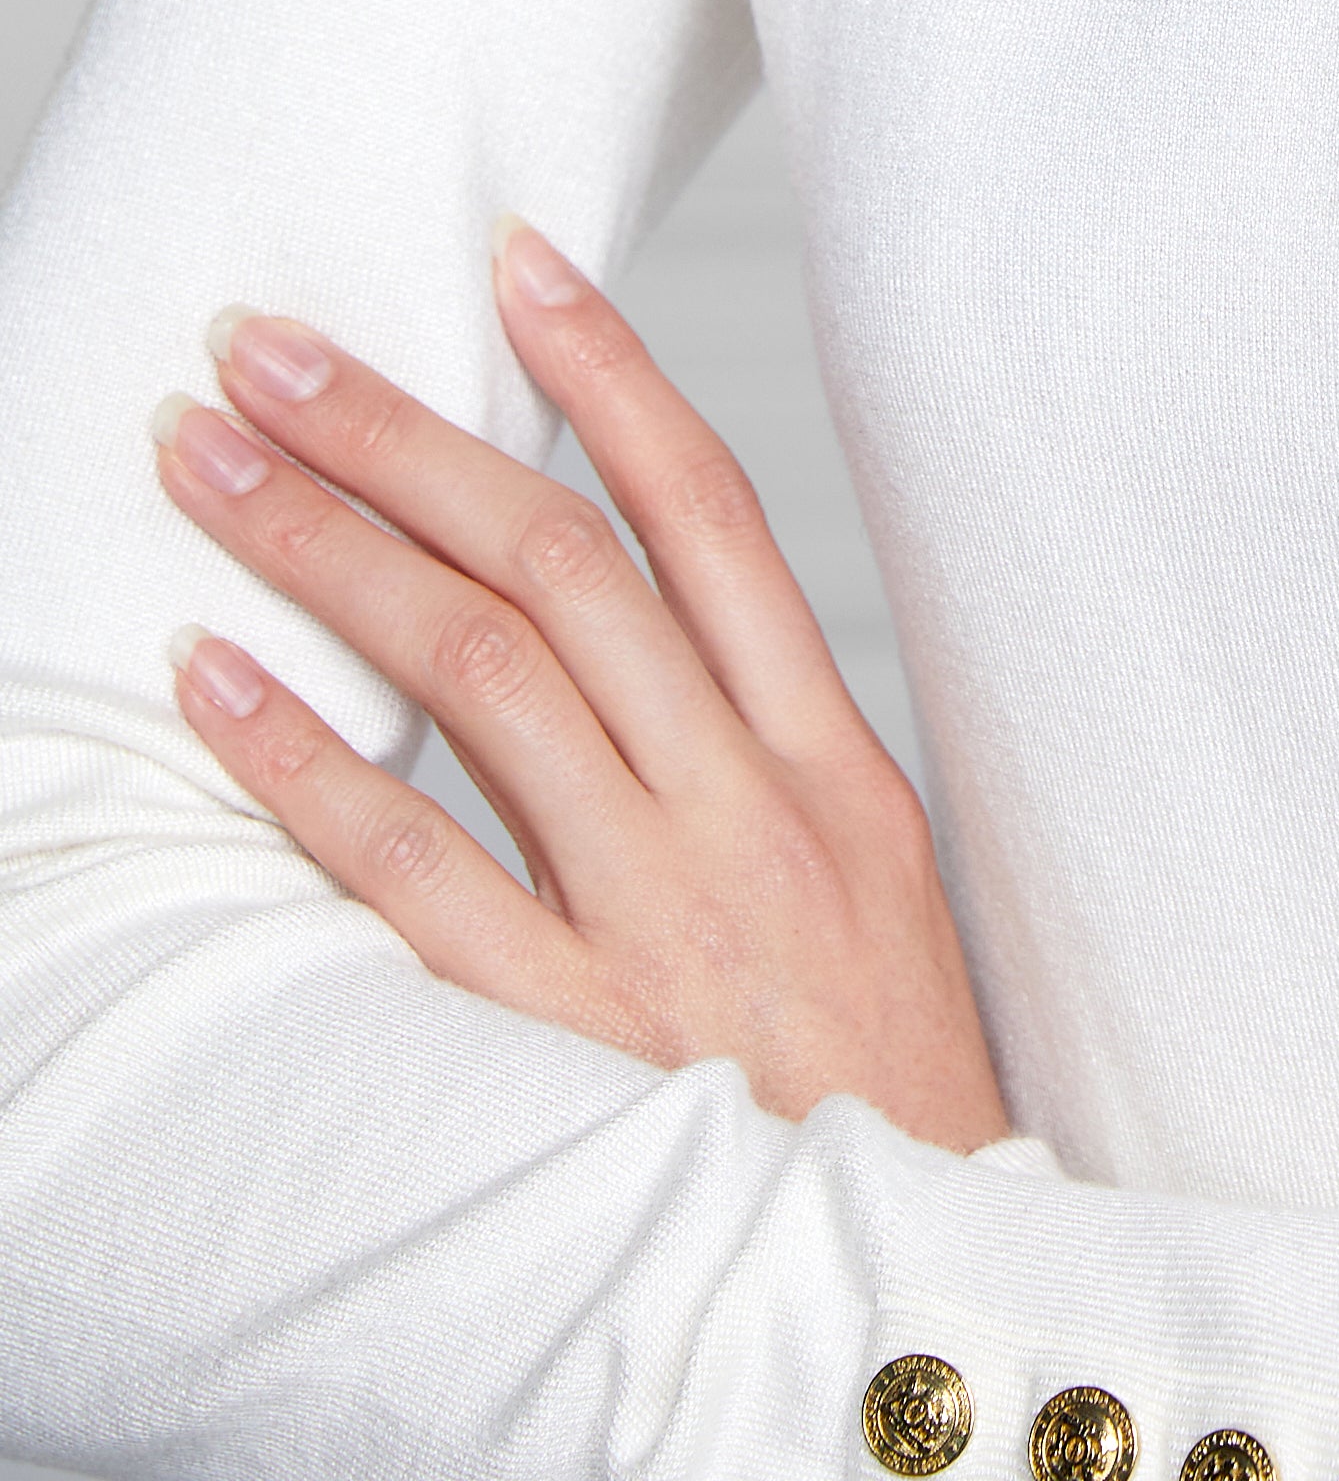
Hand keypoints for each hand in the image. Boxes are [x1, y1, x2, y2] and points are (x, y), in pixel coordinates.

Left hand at [152, 222, 1008, 1153]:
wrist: (915, 1296)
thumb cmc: (876, 1092)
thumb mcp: (866, 886)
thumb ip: (756, 755)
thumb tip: (623, 627)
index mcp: (830, 763)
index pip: (707, 517)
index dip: (608, 374)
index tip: (511, 260)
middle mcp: (747, 810)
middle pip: (559, 562)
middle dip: (401, 433)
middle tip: (268, 347)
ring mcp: (658, 920)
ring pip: (477, 674)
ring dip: (324, 548)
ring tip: (207, 466)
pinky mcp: (565, 1042)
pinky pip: (413, 872)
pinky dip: (303, 762)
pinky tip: (216, 680)